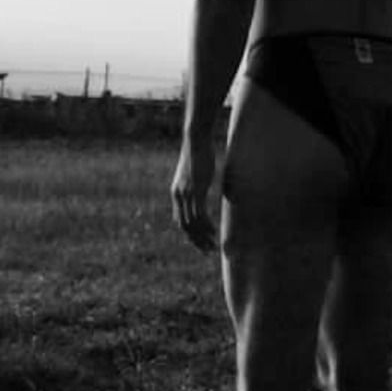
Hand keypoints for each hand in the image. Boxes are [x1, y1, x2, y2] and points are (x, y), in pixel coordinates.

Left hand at [171, 136, 217, 252]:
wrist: (195, 139)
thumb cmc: (198, 153)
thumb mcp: (195, 175)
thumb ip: (197, 186)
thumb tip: (203, 190)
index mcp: (177, 194)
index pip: (180, 221)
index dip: (190, 235)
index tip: (201, 243)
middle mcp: (179, 196)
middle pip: (185, 227)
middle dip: (196, 241)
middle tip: (207, 251)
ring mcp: (187, 194)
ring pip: (192, 224)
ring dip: (203, 237)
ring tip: (213, 246)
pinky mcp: (196, 190)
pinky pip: (200, 214)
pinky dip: (207, 226)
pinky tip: (214, 232)